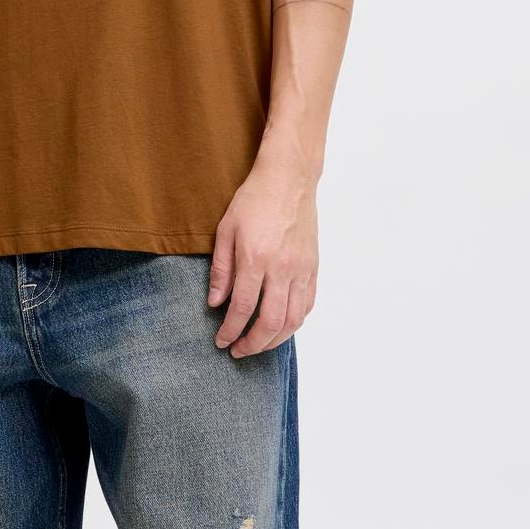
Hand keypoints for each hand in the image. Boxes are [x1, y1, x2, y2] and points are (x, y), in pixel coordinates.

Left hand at [207, 153, 318, 356]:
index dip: (230, 330)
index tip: (221, 341)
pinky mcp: (314, 267)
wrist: (289, 178)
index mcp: (255, 258)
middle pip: (270, 322)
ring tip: (258, 344)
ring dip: (275, 340)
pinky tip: (281, 325)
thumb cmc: (253, 199)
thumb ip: (221, 269)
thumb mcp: (226, 229)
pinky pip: (308, 305)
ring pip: (293, 320)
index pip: (242, 308)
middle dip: (252, 344)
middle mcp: (282, 268)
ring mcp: (302, 269)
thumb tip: (215, 303)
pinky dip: (294, 322)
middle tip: (238, 350)